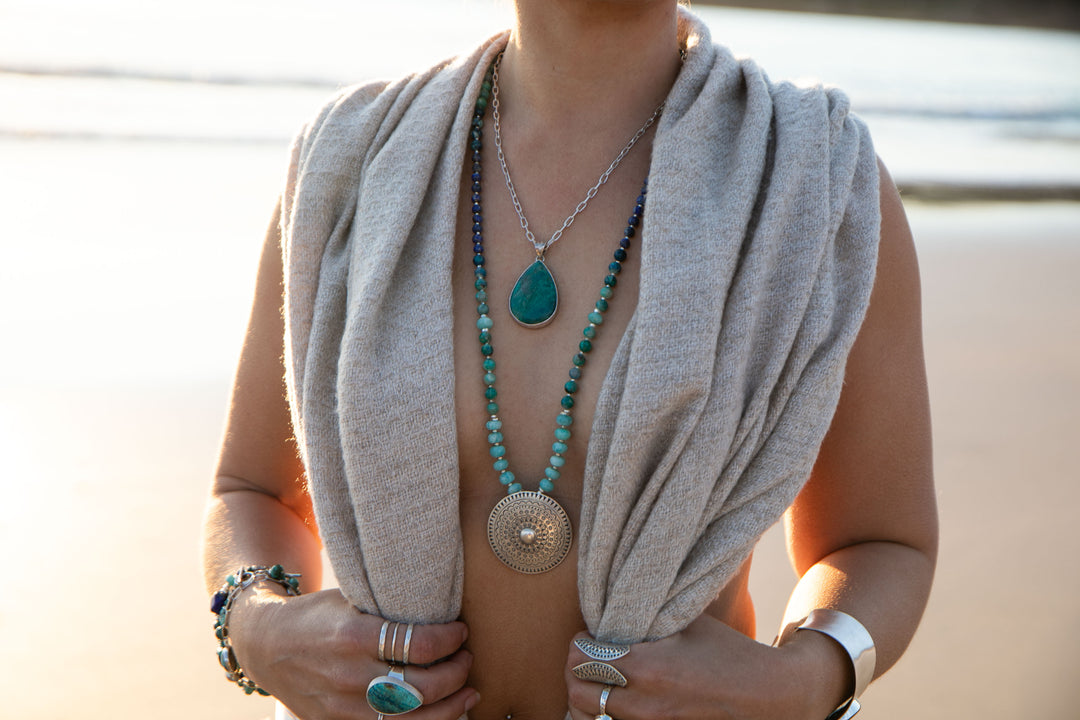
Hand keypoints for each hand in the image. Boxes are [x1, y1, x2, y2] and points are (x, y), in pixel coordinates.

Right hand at [229, 586, 478, 719]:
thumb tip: (442, 603)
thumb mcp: (349, 599)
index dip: (451, 639)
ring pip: (413, 719)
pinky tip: (444, 713)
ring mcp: (344, 707)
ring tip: (469, 692)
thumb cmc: (316, 616)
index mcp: (353, 636)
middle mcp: (349, 676)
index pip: (420, 644)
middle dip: (457, 672)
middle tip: (467, 657)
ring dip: (452, 707)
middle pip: (423, 686)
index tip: (461, 630)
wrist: (266, 646)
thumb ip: (389, 608)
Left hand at [565, 614, 842, 719]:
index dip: (578, 642)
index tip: (588, 635)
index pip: (580, 657)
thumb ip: (647, 617)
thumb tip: (616, 605)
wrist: (770, 697)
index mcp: (646, 667)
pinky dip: (607, 714)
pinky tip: (618, 699)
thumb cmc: (729, 653)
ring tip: (601, 679)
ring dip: (588, 697)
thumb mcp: (687, 623)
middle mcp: (642, 704)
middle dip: (576, 671)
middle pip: (575, 691)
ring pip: (588, 716)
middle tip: (588, 656)